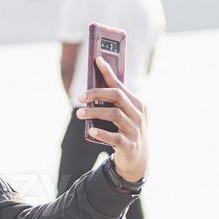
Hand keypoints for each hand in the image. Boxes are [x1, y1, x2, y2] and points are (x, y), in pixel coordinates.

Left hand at [77, 55, 148, 182]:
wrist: (139, 158)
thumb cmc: (126, 131)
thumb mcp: (123, 115)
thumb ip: (112, 103)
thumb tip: (91, 90)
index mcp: (135, 103)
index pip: (119, 84)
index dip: (108, 72)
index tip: (97, 60)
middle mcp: (137, 114)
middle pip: (117, 97)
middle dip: (97, 93)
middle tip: (80, 97)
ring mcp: (134, 130)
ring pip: (114, 115)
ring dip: (95, 112)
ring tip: (80, 113)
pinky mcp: (129, 145)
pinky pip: (115, 138)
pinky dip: (102, 133)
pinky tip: (91, 130)